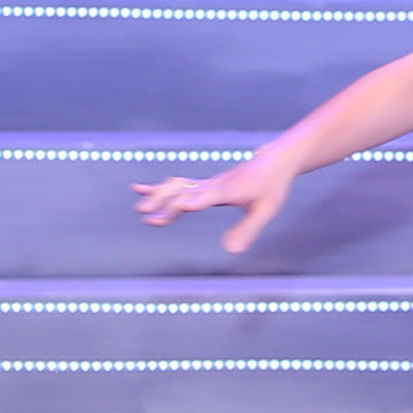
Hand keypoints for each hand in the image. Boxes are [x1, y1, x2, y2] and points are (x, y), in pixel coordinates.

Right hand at [133, 156, 295, 253]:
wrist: (274, 161)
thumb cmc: (272, 187)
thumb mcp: (267, 210)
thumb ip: (249, 230)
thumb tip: (230, 251)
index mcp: (231, 190)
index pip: (212, 195)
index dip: (199, 200)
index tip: (184, 207)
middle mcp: (214, 185)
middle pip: (187, 192)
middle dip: (169, 204)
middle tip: (150, 218)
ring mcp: (206, 183)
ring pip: (178, 186)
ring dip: (159, 196)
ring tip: (141, 210)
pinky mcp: (202, 184)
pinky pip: (177, 184)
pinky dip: (157, 187)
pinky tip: (137, 189)